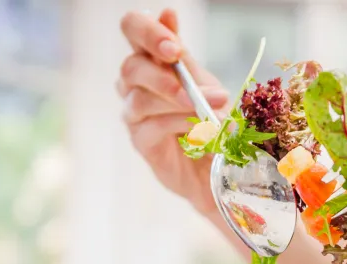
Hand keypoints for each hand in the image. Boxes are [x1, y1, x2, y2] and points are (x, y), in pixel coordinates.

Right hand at [118, 9, 229, 214]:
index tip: (174, 46)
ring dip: (176, 99)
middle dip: (161, 71)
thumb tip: (167, 13)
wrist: (216, 165)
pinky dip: (176, 123)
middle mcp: (134, 84)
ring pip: (139, 98)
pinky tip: (197, 127)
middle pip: (130, 65)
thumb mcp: (204, 83)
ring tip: (205, 107)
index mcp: (150, 59)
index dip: (148, 32)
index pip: (132, 30)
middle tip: (186, 78)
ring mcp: (134, 113)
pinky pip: (150, 126)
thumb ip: (185, 57)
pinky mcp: (140, 141)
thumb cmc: (207, 119)